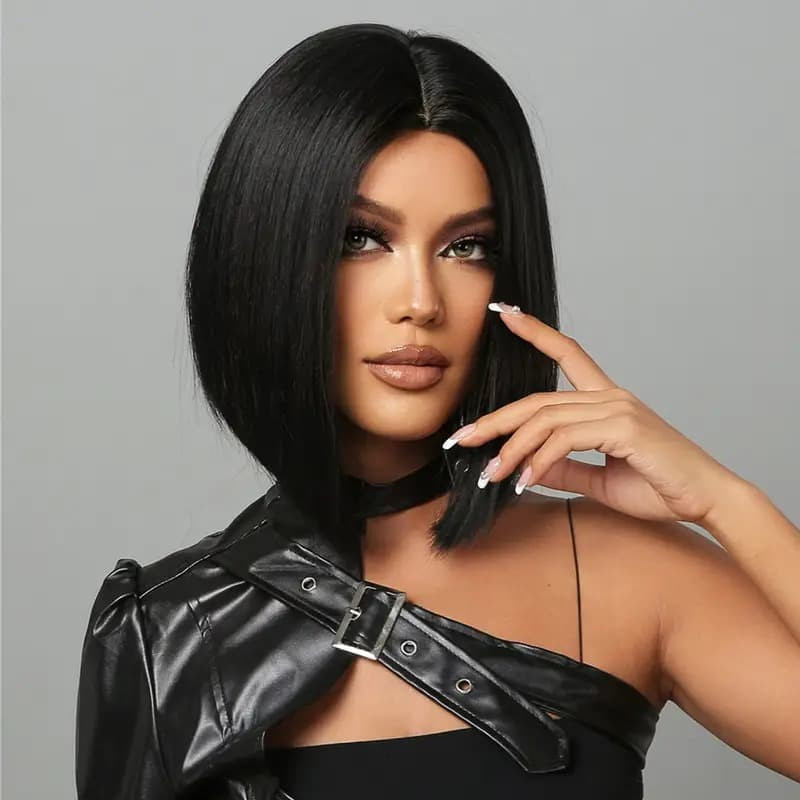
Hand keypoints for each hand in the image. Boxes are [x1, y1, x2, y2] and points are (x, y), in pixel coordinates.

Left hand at [442, 302, 742, 524]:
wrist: (705, 501)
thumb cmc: (658, 487)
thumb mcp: (598, 477)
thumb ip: (562, 467)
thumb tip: (524, 466)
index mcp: (606, 400)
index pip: (568, 353)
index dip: (536, 331)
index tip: (506, 313)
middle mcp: (610, 396)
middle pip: (537, 400)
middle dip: (495, 420)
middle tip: (461, 440)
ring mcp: (617, 408)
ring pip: (545, 419)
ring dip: (512, 448)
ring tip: (491, 474)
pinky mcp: (623, 427)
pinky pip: (564, 439)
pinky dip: (539, 461)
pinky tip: (524, 481)